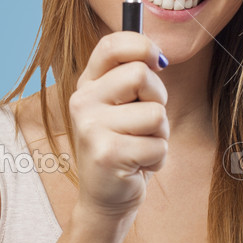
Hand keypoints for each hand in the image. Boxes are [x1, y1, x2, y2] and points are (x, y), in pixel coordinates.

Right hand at [68, 32, 168, 220]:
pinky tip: (137, 165)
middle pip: (140, 75)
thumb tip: (159, 57)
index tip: (158, 63)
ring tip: (140, 146)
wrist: (106, 197)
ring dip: (160, 134)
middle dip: (158, 99)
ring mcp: (91, 127)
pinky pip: (157, 145)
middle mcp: (82, 101)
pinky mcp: (107, 154)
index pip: (112, 45)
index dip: (143, 46)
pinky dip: (158, 158)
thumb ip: (134, 78)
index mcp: (88, 84)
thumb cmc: (125, 147)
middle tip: (147, 122)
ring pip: (156, 113)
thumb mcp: (125, 107)